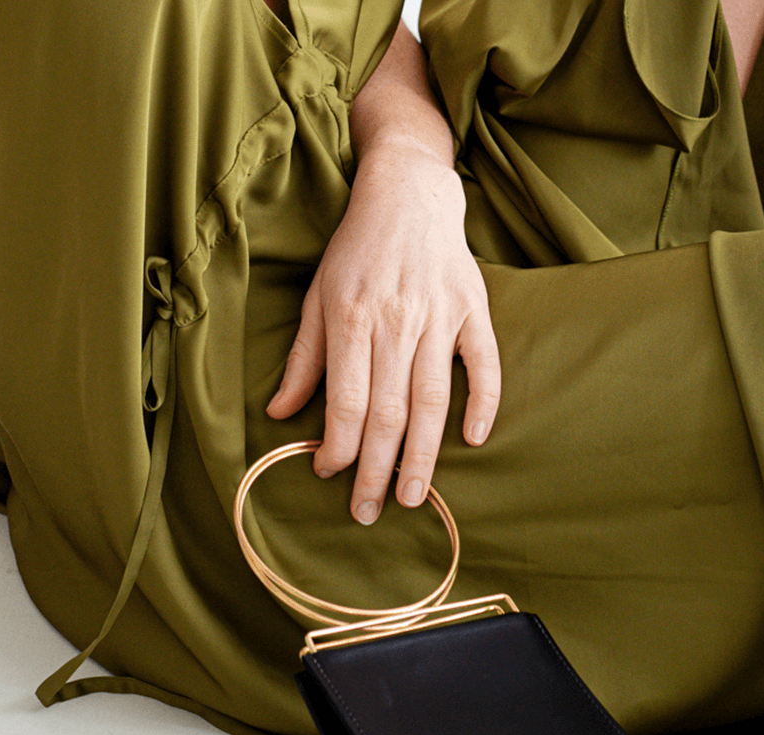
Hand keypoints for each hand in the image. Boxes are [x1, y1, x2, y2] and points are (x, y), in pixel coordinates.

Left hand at [265, 143, 500, 523]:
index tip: (328, 473)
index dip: (336, 446)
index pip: (344, 402)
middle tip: (367, 512)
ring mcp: (439, 317)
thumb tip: (279, 414)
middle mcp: (396, 323)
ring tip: (413, 498)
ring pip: (431, 401)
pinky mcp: (473, 310)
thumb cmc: (356, 252)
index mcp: (351, 320)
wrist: (408, 194)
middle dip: (375, 470)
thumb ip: (304, 360)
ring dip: (422, 457)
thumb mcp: (317, 298)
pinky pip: (483, 364)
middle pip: (386, 413)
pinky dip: (482, 403)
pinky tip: (473, 440)